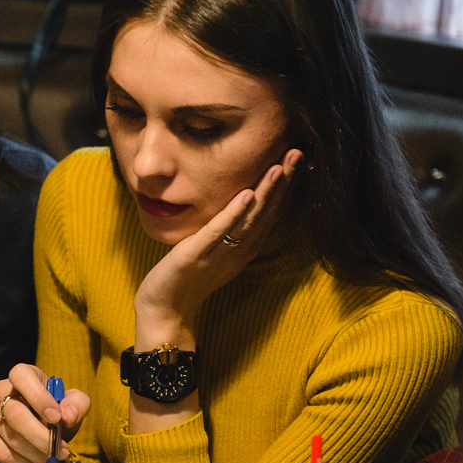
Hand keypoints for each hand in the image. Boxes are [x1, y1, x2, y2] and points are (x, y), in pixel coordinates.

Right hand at [0, 363, 89, 462]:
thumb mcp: (73, 405)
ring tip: (50, 458)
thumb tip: (67, 415)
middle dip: (42, 438)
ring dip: (35, 454)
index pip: (21, 376)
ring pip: (10, 437)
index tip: (56, 418)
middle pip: (15, 414)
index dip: (38, 397)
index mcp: (23, 375)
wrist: (42, 429)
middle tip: (60, 451)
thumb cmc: (55, 412)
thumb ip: (76, 405)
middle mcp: (1, 390)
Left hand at [133, 149, 303, 335]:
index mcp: (244, 247)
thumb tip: (238, 202)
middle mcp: (239, 250)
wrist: (165, 312)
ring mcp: (220, 253)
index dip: (284, 185)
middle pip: (267, 212)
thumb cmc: (186, 278)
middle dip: (282, 181)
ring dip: (266, 192)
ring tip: (279, 167)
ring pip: (249, 220)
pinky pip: (220, 232)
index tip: (294, 157)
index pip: (270, 212)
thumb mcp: (213, 249)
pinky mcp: (197, 255)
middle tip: (296, 151)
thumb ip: (228, 229)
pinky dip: (234, 213)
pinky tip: (246, 194)